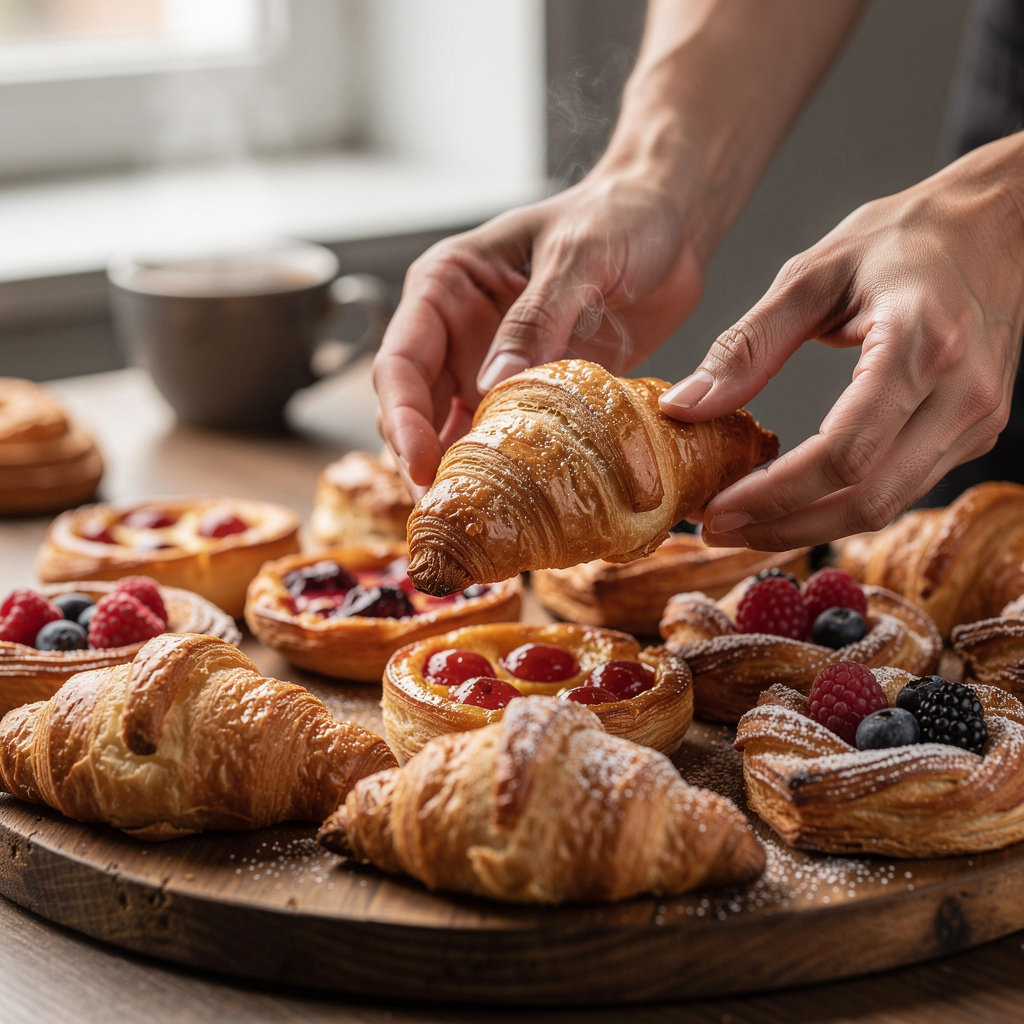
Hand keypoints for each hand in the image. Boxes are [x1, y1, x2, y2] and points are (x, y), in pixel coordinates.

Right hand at [372, 172, 702, 492]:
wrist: (668, 225)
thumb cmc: (617, 218)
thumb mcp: (576, 257)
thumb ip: (537, 318)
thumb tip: (493, 387)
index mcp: (446, 287)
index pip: (400, 360)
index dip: (401, 417)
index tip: (419, 464)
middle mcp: (457, 333)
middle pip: (415, 409)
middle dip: (421, 461)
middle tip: (443, 511)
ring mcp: (491, 367)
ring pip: (453, 432)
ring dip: (457, 474)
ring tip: (470, 521)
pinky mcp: (530, 394)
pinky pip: (506, 440)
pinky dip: (503, 473)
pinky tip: (512, 504)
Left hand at [659, 132, 1023, 549]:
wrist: (997, 220)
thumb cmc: (906, 237)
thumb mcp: (812, 276)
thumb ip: (747, 346)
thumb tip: (684, 406)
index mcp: (919, 345)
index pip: (843, 453)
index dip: (773, 495)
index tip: (716, 509)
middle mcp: (961, 393)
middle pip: (867, 499)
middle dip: (784, 527)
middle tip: (717, 530)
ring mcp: (977, 418)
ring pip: (887, 506)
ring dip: (809, 526)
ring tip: (744, 523)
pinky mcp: (975, 431)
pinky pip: (903, 487)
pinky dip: (842, 504)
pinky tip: (793, 500)